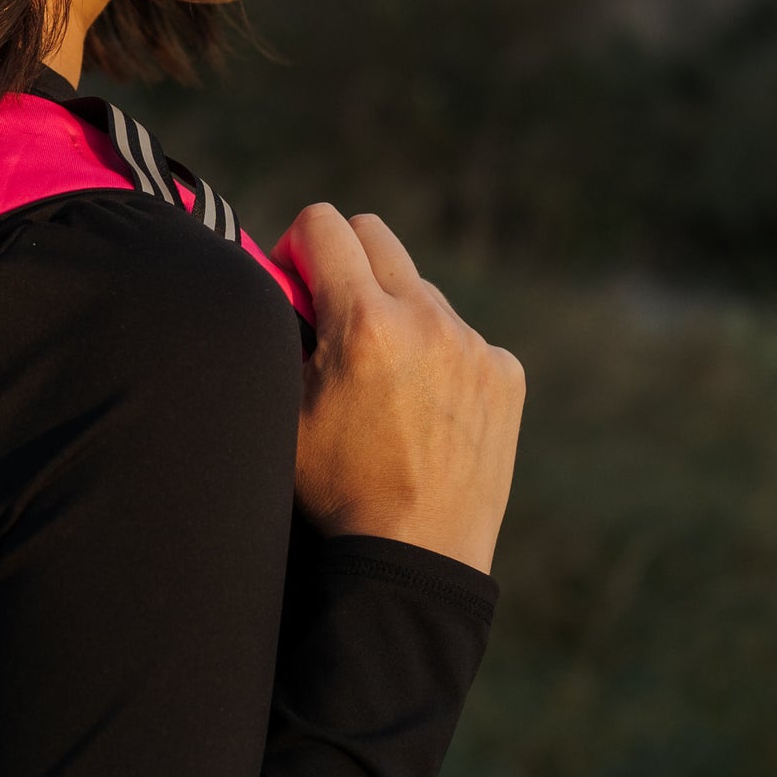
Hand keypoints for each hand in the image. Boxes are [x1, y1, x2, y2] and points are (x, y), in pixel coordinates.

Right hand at [274, 206, 523, 573]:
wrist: (417, 553)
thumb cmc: (337, 489)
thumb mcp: (283, 411)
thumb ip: (277, 336)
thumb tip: (270, 284)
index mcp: (363, 322)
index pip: (323, 223)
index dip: (294, 246)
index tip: (293, 282)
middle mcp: (426, 319)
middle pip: (375, 235)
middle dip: (343, 261)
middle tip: (331, 315)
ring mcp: (474, 344)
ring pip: (421, 290)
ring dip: (395, 314)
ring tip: (382, 382)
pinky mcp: (506, 372)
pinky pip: (463, 336)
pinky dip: (439, 356)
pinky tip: (425, 408)